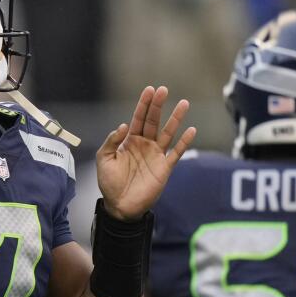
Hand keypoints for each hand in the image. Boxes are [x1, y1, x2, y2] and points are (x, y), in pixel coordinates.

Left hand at [96, 86, 195, 220]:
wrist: (120, 206)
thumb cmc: (110, 183)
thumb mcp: (104, 159)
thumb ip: (111, 141)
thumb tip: (123, 125)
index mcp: (129, 141)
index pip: (138, 118)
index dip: (144, 104)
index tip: (149, 90)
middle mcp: (144, 144)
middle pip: (153, 121)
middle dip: (158, 105)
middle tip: (163, 90)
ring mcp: (156, 155)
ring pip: (168, 132)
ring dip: (175, 119)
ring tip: (184, 103)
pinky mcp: (164, 168)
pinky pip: (176, 152)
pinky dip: (184, 142)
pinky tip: (191, 130)